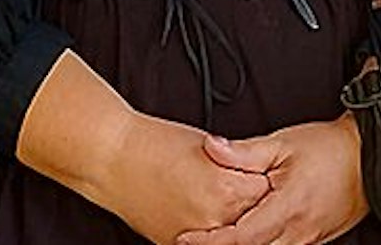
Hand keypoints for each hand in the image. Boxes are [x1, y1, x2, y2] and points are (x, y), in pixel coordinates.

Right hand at [97, 114, 272, 244]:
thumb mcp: (209, 147)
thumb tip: (256, 175)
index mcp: (227, 188)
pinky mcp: (175, 244)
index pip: (267, 192)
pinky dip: (210, 231)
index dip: (265, 180)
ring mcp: (195, 236)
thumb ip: (238, 165)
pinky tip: (202, 212)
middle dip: (252, 204)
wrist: (113, 159)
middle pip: (254, 218)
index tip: (262, 174)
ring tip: (219, 201)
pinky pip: (206, 241)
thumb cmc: (153, 146)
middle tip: (243, 189)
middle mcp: (215, 218)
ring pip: (231, 234)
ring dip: (233, 221)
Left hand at [173, 115, 366, 244]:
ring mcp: (308, 240)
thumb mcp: (284, 143)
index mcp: (287, 209)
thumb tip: (211, 147)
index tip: (184, 239)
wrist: (369, 156)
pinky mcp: (315, 240)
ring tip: (218, 237)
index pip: (240, 238)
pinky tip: (251, 236)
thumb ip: (244, 151)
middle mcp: (298, 232)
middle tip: (195, 239)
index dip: (209, 242)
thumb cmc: (330, 149)